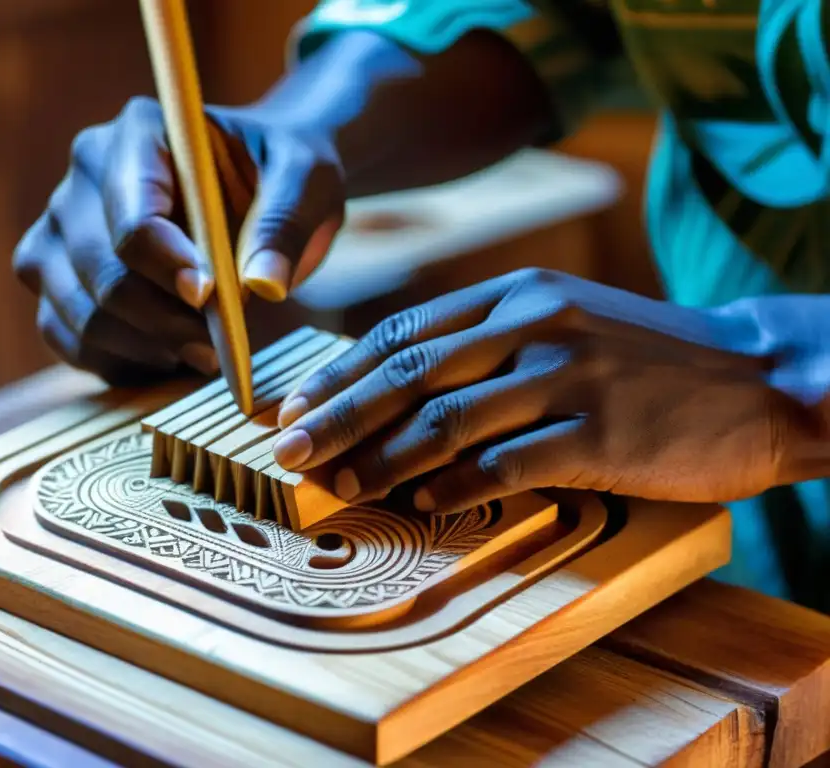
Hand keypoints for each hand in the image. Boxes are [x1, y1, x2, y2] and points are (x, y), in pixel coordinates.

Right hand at [13, 97, 343, 384]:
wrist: (263, 188)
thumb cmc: (283, 175)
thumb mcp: (307, 181)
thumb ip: (286, 224)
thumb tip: (264, 286)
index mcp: (140, 134)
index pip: (132, 217)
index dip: (167, 267)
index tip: (210, 297)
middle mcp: (86, 176)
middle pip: (100, 271)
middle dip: (161, 320)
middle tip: (216, 347)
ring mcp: (62, 229)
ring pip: (78, 312)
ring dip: (143, 347)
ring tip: (202, 351)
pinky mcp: (57, 278)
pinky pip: (66, 337)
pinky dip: (118, 361)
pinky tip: (168, 358)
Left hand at [272, 268, 802, 512]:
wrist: (760, 376)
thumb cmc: (648, 356)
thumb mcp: (566, 319)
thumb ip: (490, 339)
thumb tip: (403, 382)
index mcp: (519, 294)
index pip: (403, 331)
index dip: (339, 371)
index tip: (293, 406)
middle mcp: (535, 326)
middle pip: (409, 372)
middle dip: (337, 414)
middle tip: (287, 452)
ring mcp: (566, 378)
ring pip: (446, 419)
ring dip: (382, 457)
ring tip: (339, 485)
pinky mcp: (598, 435)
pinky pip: (505, 465)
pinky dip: (454, 488)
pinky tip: (419, 506)